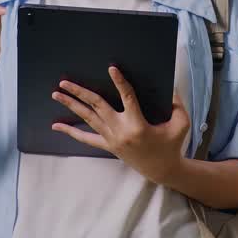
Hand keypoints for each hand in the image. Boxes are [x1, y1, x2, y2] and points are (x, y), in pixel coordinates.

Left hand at [52, 66, 188, 185]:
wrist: (162, 170)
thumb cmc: (172, 145)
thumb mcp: (181, 124)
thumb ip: (177, 103)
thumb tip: (171, 85)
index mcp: (138, 124)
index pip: (127, 98)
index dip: (120, 82)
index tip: (111, 68)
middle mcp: (121, 131)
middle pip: (97, 106)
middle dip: (79, 92)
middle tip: (64, 81)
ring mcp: (112, 139)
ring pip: (88, 118)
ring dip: (71, 105)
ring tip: (57, 93)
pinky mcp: (108, 146)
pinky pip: (86, 138)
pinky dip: (70, 132)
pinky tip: (56, 126)